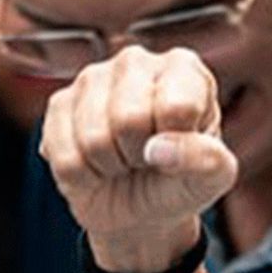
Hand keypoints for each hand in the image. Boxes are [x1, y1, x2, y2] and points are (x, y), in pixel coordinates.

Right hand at [39, 46, 237, 272]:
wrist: (140, 210)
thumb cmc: (181, 182)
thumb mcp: (212, 179)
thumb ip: (208, 161)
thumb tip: (159, 149)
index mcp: (185, 69)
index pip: (177, 107)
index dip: (177, 143)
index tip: (181, 149)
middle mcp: (136, 62)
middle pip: (130, 119)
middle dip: (140, 155)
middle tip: (148, 159)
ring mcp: (92, 78)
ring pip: (93, 138)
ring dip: (112, 166)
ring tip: (125, 161)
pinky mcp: (59, 104)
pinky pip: (65, 155)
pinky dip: (85, 176)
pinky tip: (97, 164)